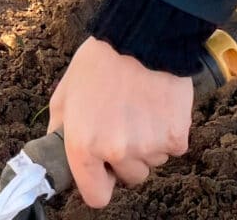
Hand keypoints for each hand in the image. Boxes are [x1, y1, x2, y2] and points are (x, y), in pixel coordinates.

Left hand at [48, 37, 192, 207]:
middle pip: (129, 178)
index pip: (96, 197)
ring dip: (147, 144)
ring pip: (152, 162)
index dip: (98, 183)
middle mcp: (116, 152)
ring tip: (138, 109)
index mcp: (84, 145)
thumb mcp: (64, 94)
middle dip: (125, 158)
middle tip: (121, 124)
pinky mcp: (176, 137)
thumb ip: (61, 130)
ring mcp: (149, 147)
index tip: (101, 169)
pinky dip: (167, 133)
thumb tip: (62, 154)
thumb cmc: (98, 63)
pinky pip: (172, 148)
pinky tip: (157, 107)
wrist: (140, 39)